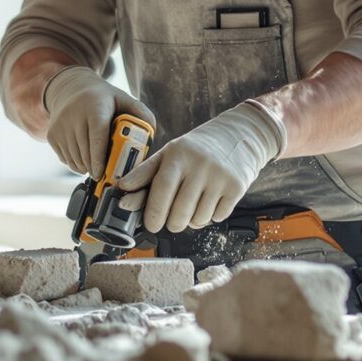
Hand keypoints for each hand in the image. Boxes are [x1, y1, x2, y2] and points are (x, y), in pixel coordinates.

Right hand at [42, 66, 155, 177]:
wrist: (71, 89)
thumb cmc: (103, 99)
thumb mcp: (123, 99)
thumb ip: (141, 114)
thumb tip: (151, 135)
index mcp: (94, 106)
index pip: (96, 136)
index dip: (99, 157)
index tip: (103, 173)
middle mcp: (73, 115)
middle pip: (85, 152)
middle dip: (96, 168)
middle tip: (107, 175)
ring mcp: (60, 126)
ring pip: (75, 159)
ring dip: (87, 168)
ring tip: (97, 165)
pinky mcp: (52, 135)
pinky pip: (66, 159)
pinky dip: (77, 164)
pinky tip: (85, 158)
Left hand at [116, 101, 283, 231]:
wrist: (239, 135)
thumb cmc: (197, 148)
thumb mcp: (169, 153)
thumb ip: (145, 172)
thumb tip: (123, 187)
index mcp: (178, 155)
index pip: (162, 189)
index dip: (154, 212)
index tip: (151, 225)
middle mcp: (199, 165)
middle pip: (180, 212)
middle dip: (172, 223)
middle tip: (172, 219)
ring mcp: (220, 176)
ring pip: (199, 219)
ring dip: (192, 221)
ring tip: (193, 205)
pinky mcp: (237, 187)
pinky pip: (217, 217)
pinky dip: (211, 216)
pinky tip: (210, 201)